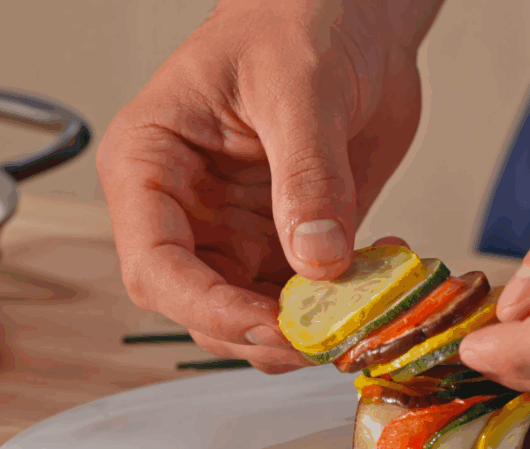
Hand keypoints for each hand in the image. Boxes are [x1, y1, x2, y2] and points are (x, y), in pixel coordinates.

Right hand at [96, 0, 442, 371]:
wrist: (352, 14)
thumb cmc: (294, 19)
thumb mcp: (298, 87)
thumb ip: (307, 175)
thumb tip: (318, 261)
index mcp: (151, 166)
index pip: (154, 266)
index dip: (205, 309)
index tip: (268, 324)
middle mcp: (189, 211)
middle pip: (201, 310)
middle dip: (259, 335)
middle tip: (324, 335)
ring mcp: (240, 231)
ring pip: (254, 319)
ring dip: (306, 331)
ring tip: (361, 305)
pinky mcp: (292, 242)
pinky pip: (309, 300)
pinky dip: (343, 308)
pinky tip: (378, 279)